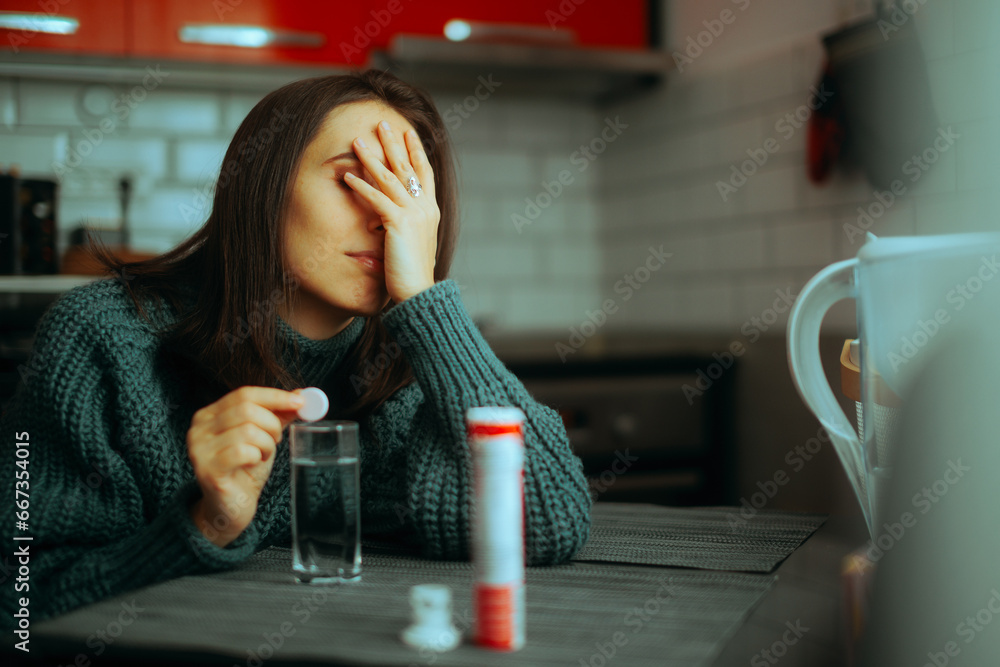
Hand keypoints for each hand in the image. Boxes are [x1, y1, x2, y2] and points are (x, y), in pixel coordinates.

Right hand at [186, 387, 303, 546]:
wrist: (231, 507)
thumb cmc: (245, 470)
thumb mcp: (263, 437)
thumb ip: (278, 416)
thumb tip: (300, 395)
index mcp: (209, 415)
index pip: (244, 394)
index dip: (275, 396)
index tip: (300, 401)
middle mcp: (199, 428)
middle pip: (247, 409)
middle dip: (272, 424)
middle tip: (277, 439)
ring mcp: (200, 449)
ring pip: (247, 430)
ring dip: (266, 443)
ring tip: (263, 455)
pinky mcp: (207, 469)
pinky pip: (242, 451)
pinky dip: (257, 456)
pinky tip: (254, 464)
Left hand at [344, 121, 439, 302]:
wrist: (420, 292)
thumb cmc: (414, 275)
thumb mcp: (414, 244)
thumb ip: (406, 228)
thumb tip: (393, 223)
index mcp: (431, 211)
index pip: (424, 173)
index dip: (416, 151)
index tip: (408, 133)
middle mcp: (425, 208)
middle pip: (408, 167)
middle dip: (394, 143)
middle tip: (382, 123)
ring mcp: (414, 214)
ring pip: (391, 178)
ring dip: (372, 157)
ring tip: (357, 141)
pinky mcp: (399, 224)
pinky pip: (377, 199)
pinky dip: (361, 186)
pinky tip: (348, 176)